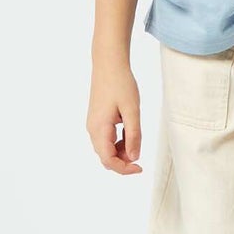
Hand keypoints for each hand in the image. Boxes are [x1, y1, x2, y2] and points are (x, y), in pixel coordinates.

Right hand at [88, 58, 143, 173]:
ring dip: (122, 150)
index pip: (108, 160)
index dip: (124, 169)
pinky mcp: (97, 120)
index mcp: (99, 129)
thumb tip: (134, 158)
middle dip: (123, 160)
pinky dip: (119, 141)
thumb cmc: (121, 84)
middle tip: (140, 149)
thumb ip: (133, 135)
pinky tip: (129, 130)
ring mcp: (93, 124)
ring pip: (106, 148)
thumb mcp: (132, 110)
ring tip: (136, 136)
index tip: (140, 167)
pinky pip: (107, 139)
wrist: (108, 64)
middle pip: (106, 157)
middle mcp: (93, 129)